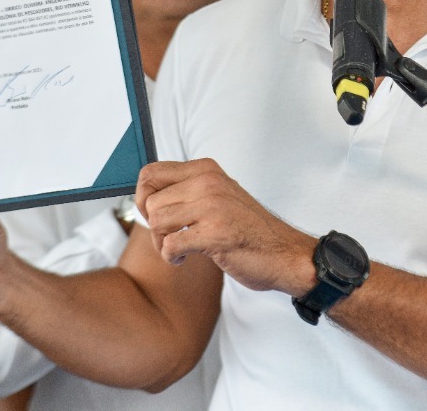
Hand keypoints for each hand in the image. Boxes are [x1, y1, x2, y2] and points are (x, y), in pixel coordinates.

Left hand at [137, 159, 315, 295]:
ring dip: (162, 243)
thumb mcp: (218, 196)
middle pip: (150, 201)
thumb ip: (187, 190)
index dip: (142, 197)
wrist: (284, 253)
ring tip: (179, 249)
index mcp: (206, 169)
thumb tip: (144, 194)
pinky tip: (184, 258)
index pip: (150, 173)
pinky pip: (170, 244)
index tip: (153, 214)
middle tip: (169, 238)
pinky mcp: (214, 234)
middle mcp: (208, 182)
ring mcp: (212, 206)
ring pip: (157, 221)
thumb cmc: (247, 229)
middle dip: (153, 226)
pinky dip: (171, 257)